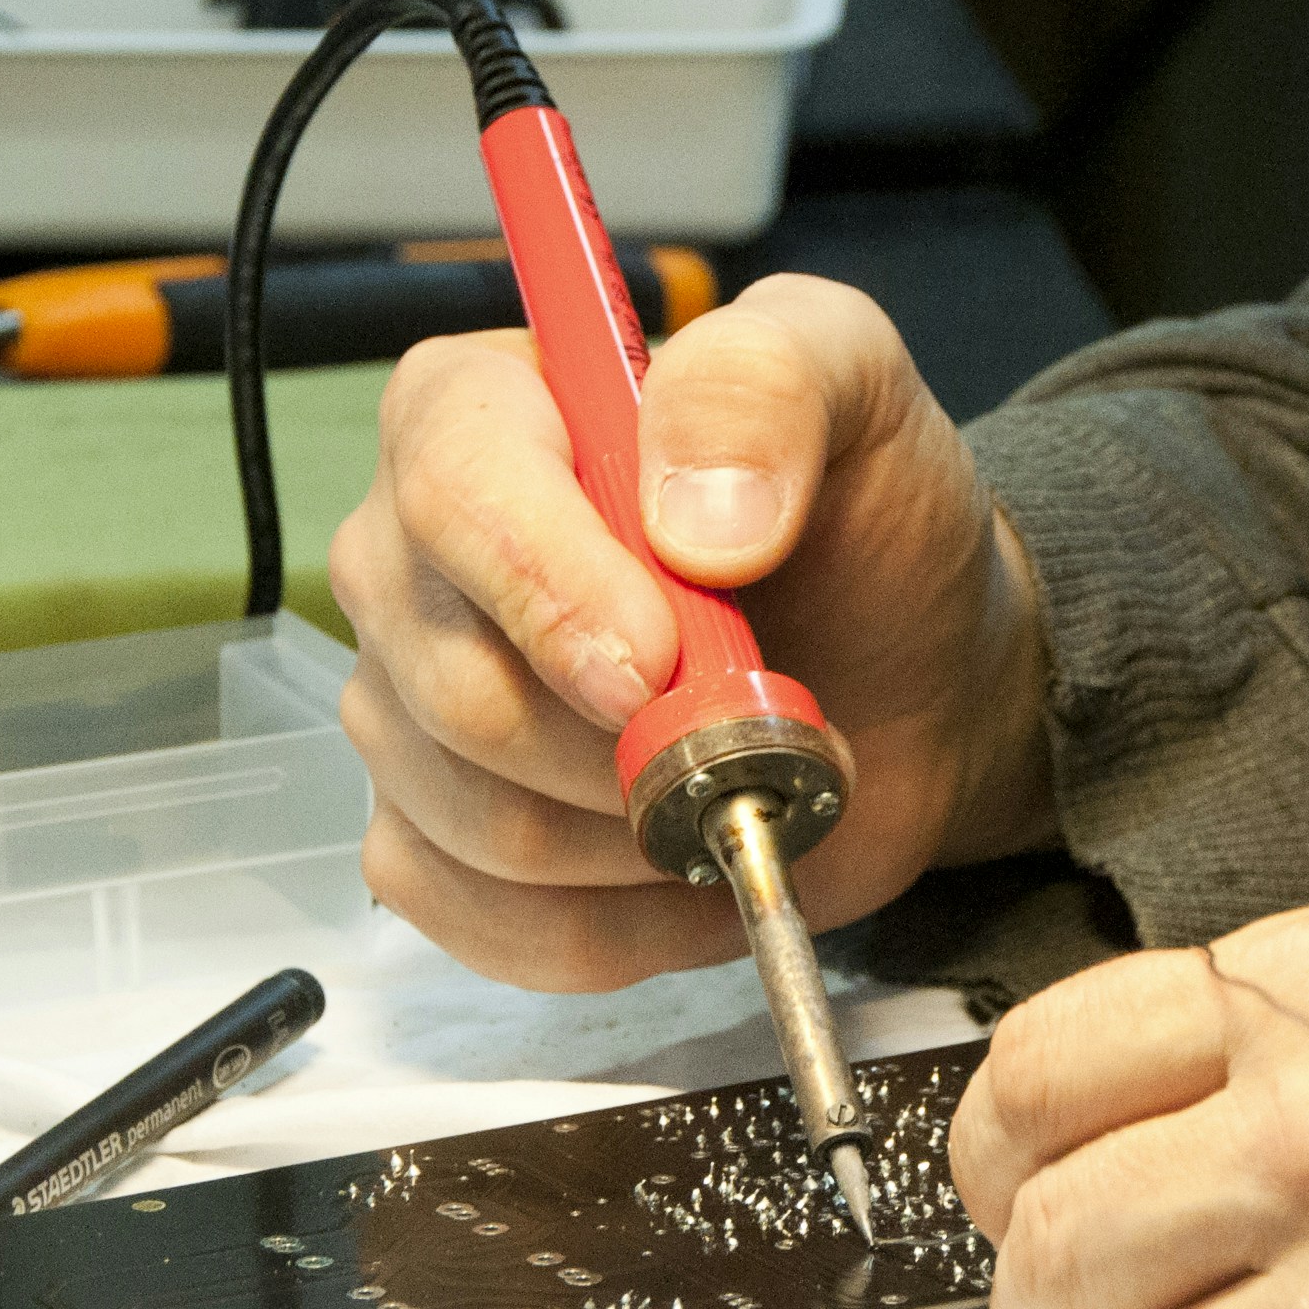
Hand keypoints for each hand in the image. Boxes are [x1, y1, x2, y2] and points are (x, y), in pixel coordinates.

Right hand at [330, 273, 1054, 989]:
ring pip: (481, 823)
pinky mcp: (436, 838)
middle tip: (762, 723)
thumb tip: (694, 515)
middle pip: (456, 689)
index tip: (662, 660)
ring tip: (745, 779)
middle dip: (637, 743)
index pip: (451, 495)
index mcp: (475, 410)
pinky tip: (696, 864)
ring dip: (650, 834)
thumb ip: (769, 385)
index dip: (549, 590)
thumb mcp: (853, 385)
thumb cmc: (858, 519)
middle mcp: (408, 560)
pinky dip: (621, 924)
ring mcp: (406, 710)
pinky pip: (486, 921)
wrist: (902, 672)